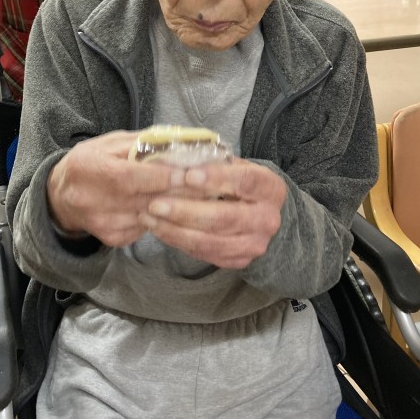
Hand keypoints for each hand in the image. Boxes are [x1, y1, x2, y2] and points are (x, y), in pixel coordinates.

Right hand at [47, 131, 194, 246]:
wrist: (61, 196)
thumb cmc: (91, 162)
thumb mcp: (109, 143)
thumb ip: (141, 142)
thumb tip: (178, 140)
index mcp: (90, 169)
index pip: (130, 177)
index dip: (161, 177)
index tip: (189, 172)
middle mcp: (93, 200)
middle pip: (145, 200)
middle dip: (180, 192)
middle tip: (208, 184)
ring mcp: (104, 223)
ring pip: (151, 217)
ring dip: (178, 207)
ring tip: (201, 195)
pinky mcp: (113, 238)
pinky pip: (146, 228)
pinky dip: (163, 217)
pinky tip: (174, 207)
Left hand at [140, 159, 286, 268]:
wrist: (258, 214)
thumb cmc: (238, 182)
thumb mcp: (234, 165)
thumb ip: (212, 161)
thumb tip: (175, 157)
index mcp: (271, 188)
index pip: (245, 181)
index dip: (217, 178)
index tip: (188, 174)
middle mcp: (268, 220)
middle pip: (224, 217)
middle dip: (186, 210)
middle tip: (155, 202)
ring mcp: (254, 244)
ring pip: (210, 240)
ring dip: (174, 229)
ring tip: (148, 216)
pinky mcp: (237, 261)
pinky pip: (203, 253)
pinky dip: (176, 240)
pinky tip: (158, 227)